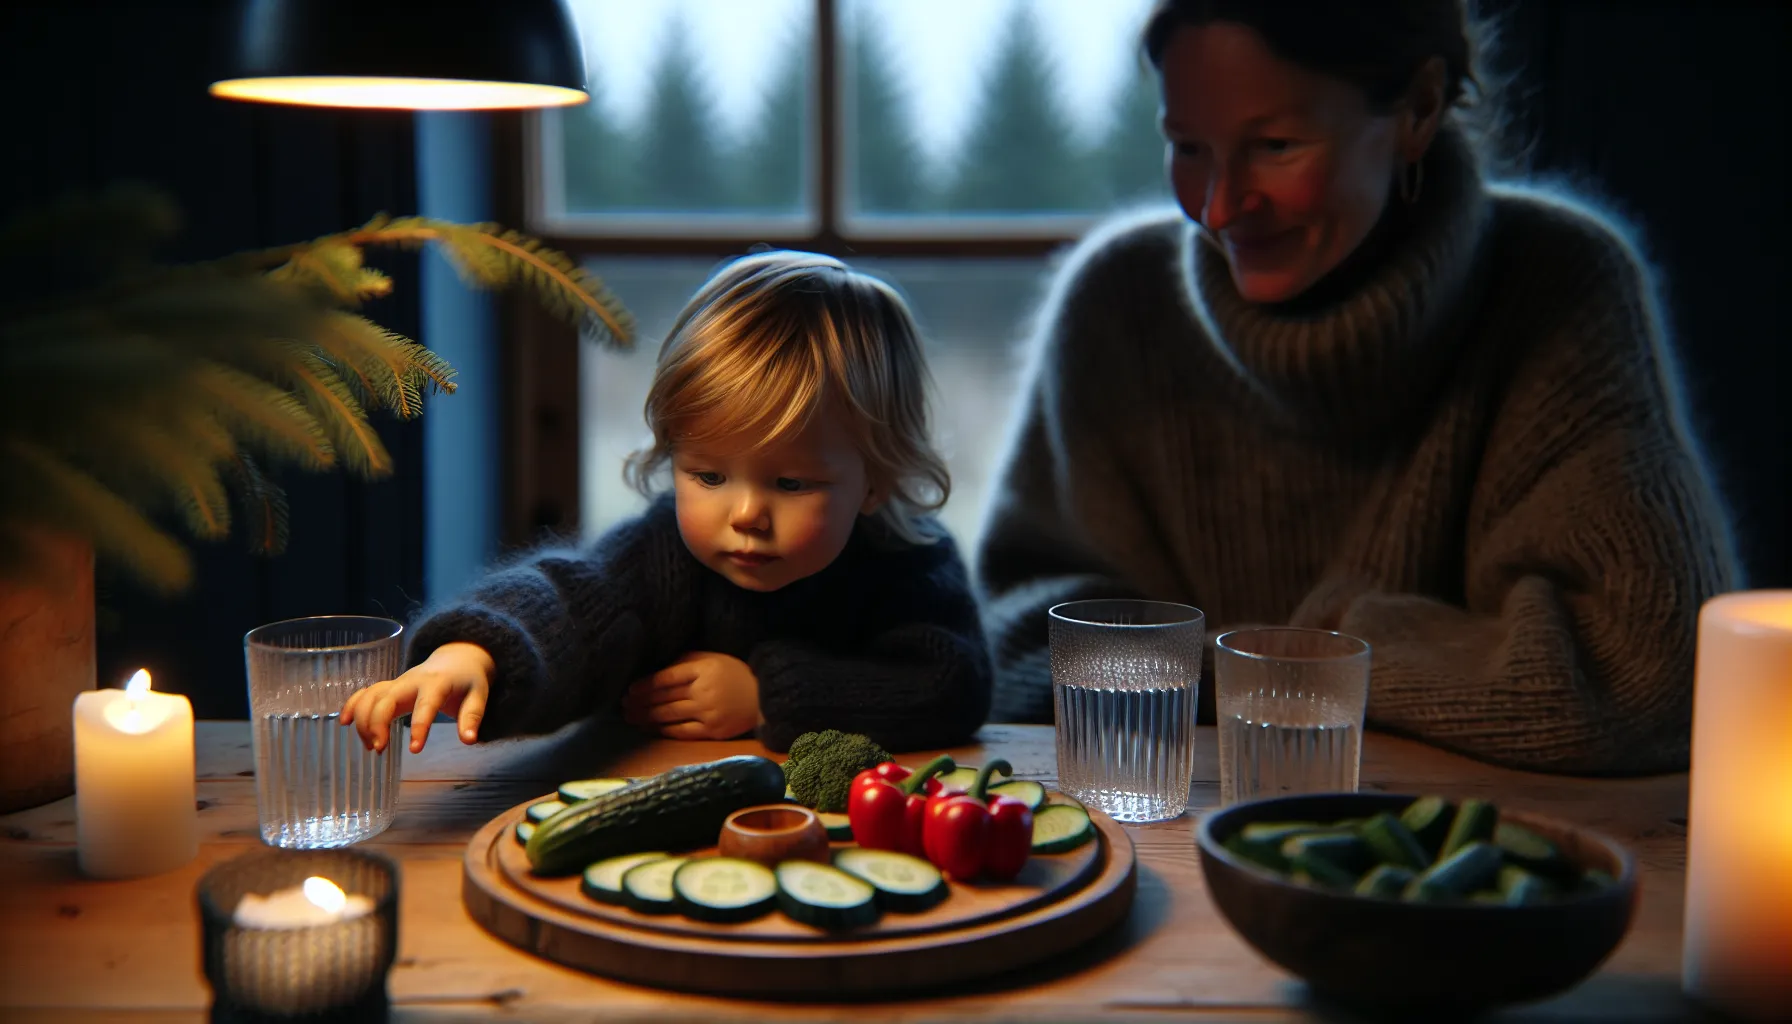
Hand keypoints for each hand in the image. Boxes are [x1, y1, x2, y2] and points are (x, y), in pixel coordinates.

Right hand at [339, 642, 494, 753]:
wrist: (456, 659)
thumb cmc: (467, 680)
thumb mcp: (478, 696)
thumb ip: (472, 718)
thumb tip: (469, 741)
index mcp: (437, 683)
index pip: (426, 704)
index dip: (419, 726)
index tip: (415, 750)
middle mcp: (412, 681)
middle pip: (386, 698)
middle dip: (377, 723)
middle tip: (379, 750)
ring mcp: (397, 682)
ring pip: (371, 696)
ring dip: (364, 720)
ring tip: (370, 747)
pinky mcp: (389, 686)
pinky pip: (366, 692)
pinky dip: (353, 704)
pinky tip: (345, 722)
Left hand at [622, 651, 760, 740]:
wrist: (764, 697)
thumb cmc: (734, 675)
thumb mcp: (713, 659)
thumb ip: (686, 662)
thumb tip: (656, 670)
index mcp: (704, 669)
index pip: (667, 678)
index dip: (645, 684)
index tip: (630, 689)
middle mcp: (705, 691)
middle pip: (664, 698)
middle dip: (640, 702)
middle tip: (622, 704)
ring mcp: (708, 713)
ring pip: (669, 716)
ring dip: (646, 717)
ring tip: (629, 717)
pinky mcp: (712, 731)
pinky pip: (681, 732)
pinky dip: (662, 730)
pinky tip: (649, 728)